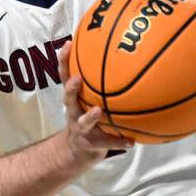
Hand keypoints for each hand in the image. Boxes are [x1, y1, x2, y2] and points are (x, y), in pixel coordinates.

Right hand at [58, 40, 131, 169]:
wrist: (75, 151)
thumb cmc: (84, 117)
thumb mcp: (85, 101)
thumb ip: (95, 83)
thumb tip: (115, 55)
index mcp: (73, 99)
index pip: (65, 76)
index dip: (64, 61)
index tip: (68, 44)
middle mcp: (73, 112)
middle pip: (68, 98)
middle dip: (71, 88)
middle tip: (77, 79)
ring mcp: (81, 129)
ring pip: (84, 122)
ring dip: (90, 116)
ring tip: (98, 111)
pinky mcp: (92, 145)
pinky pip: (107, 143)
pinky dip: (119, 142)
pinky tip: (131, 141)